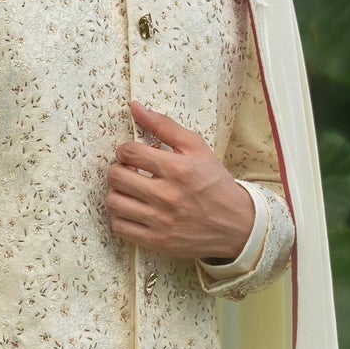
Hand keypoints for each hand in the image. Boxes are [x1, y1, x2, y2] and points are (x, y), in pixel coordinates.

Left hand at [106, 102, 255, 264]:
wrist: (236, 224)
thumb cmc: (214, 182)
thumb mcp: (196, 148)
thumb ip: (164, 125)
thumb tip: (135, 107)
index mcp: (177, 168)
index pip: (129, 152)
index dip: (124, 150)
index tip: (132, 154)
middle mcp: (167, 195)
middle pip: (116, 177)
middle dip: (118, 169)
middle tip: (129, 171)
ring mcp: (160, 221)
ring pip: (114, 202)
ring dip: (117, 193)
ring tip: (130, 191)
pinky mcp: (157, 241)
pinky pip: (119, 228)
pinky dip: (120, 217)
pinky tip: (133, 210)